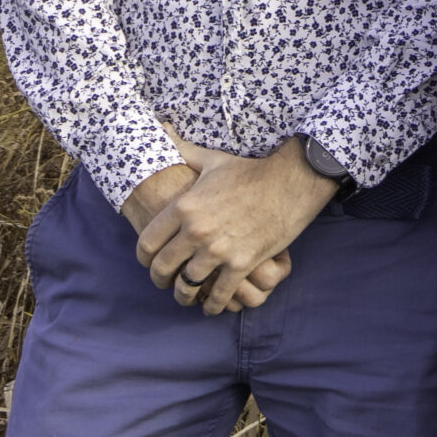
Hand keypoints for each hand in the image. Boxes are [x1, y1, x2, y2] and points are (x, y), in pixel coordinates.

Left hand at [124, 159, 293, 310]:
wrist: (292, 181)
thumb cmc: (251, 171)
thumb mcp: (212, 160)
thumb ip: (183, 152)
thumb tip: (163, 130)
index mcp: (183, 207)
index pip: (146, 244)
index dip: (143, 259)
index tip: (149, 263)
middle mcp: (195, 231)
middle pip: (162, 268)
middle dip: (160, 280)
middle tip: (164, 284)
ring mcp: (218, 249)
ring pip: (187, 284)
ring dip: (184, 295)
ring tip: (187, 297)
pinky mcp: (242, 263)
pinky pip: (219, 293)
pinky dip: (213, 304)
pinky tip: (211, 306)